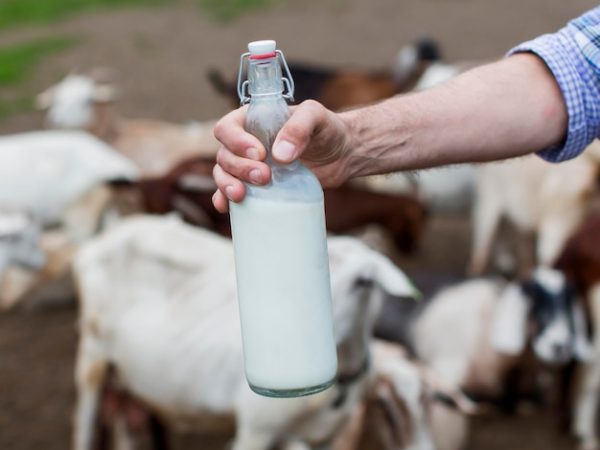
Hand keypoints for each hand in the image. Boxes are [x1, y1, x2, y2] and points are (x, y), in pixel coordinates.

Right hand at [212, 100, 354, 211]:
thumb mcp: (316, 117)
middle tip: (265, 177)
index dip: (236, 142)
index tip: (260, 154)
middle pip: (225, 155)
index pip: (227, 128)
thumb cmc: (327, 129)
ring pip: (223, 174)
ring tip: (241, 195)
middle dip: (239, 168)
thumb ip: (299, 127)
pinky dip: (224, 201)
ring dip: (227, 185)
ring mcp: (249, 166)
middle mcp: (245, 143)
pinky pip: (231, 193)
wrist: (341, 154)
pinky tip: (226, 208)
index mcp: (252, 120)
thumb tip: (279, 156)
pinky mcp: (257, 187)